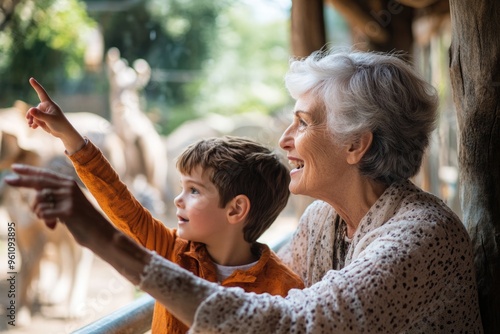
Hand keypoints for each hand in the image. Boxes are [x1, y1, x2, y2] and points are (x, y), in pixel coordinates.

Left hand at [4, 163, 151, 284]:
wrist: (99, 233)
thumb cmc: (82, 221)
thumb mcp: (68, 204)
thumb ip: (55, 197)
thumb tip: (36, 194)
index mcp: (69, 184)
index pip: (45, 175)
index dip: (29, 171)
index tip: (14, 168)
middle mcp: (69, 187)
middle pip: (38, 182)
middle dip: (21, 182)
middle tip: (6, 180)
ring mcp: (68, 198)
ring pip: (39, 201)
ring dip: (38, 213)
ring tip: (50, 221)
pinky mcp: (67, 211)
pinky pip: (43, 214)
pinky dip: (45, 222)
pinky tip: (54, 226)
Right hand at [28, 78, 85, 153]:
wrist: (64, 133)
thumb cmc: (60, 124)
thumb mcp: (49, 119)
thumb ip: (40, 115)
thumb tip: (31, 110)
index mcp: (49, 104)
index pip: (41, 93)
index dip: (36, 86)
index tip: (31, 79)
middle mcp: (46, 107)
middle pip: (33, 108)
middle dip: (30, 115)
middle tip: (29, 120)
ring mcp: (44, 113)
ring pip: (33, 114)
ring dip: (31, 119)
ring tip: (30, 125)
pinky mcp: (43, 119)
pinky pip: (35, 119)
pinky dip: (33, 123)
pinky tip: (32, 127)